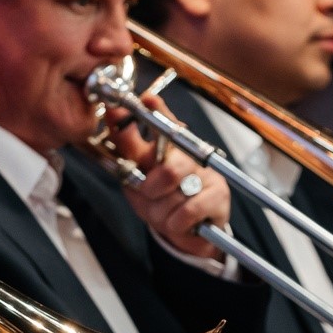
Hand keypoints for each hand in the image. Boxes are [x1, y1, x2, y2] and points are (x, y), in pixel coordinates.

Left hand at [110, 94, 229, 258]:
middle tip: (148, 194)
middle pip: (169, 169)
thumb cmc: (159, 200)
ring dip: (161, 213)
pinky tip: (179, 222)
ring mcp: (207, 174)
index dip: (158, 110)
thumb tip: (113, 113)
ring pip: (175, 196)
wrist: (184, 232)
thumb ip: (126, 147)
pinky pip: (188, 212)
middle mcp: (189, 155)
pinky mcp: (219, 195)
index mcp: (167, 146)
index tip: (148, 100)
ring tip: (165, 212)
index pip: (164, 122)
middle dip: (152, 190)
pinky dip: (175, 223)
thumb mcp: (135, 176)